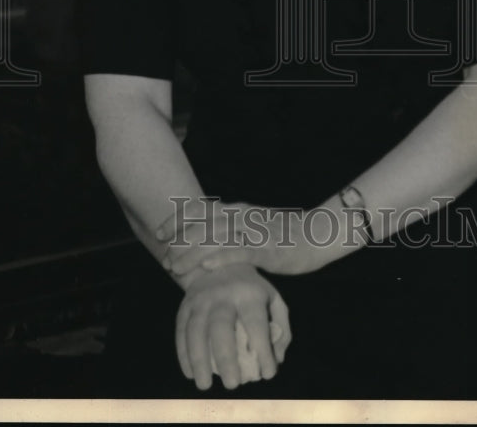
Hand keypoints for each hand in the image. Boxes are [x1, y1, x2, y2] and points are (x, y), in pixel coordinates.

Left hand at [158, 199, 318, 278]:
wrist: (317, 234)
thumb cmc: (284, 233)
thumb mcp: (254, 225)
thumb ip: (233, 227)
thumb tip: (208, 236)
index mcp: (237, 210)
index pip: (201, 209)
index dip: (177, 219)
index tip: (159, 231)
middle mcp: (242, 216)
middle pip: (203, 224)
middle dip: (179, 241)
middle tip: (164, 257)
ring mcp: (254, 231)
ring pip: (217, 238)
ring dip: (192, 252)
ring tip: (175, 266)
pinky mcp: (267, 248)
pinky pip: (241, 252)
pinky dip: (222, 258)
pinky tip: (206, 267)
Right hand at [175, 262, 290, 390]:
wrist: (220, 261)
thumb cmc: (251, 289)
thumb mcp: (273, 299)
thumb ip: (281, 329)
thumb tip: (277, 360)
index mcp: (248, 292)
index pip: (255, 324)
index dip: (262, 350)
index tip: (268, 374)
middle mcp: (222, 294)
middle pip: (221, 328)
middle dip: (226, 359)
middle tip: (233, 385)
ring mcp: (200, 298)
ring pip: (195, 331)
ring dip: (198, 361)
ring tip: (205, 386)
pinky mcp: (185, 305)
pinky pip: (180, 331)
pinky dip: (183, 355)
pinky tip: (190, 374)